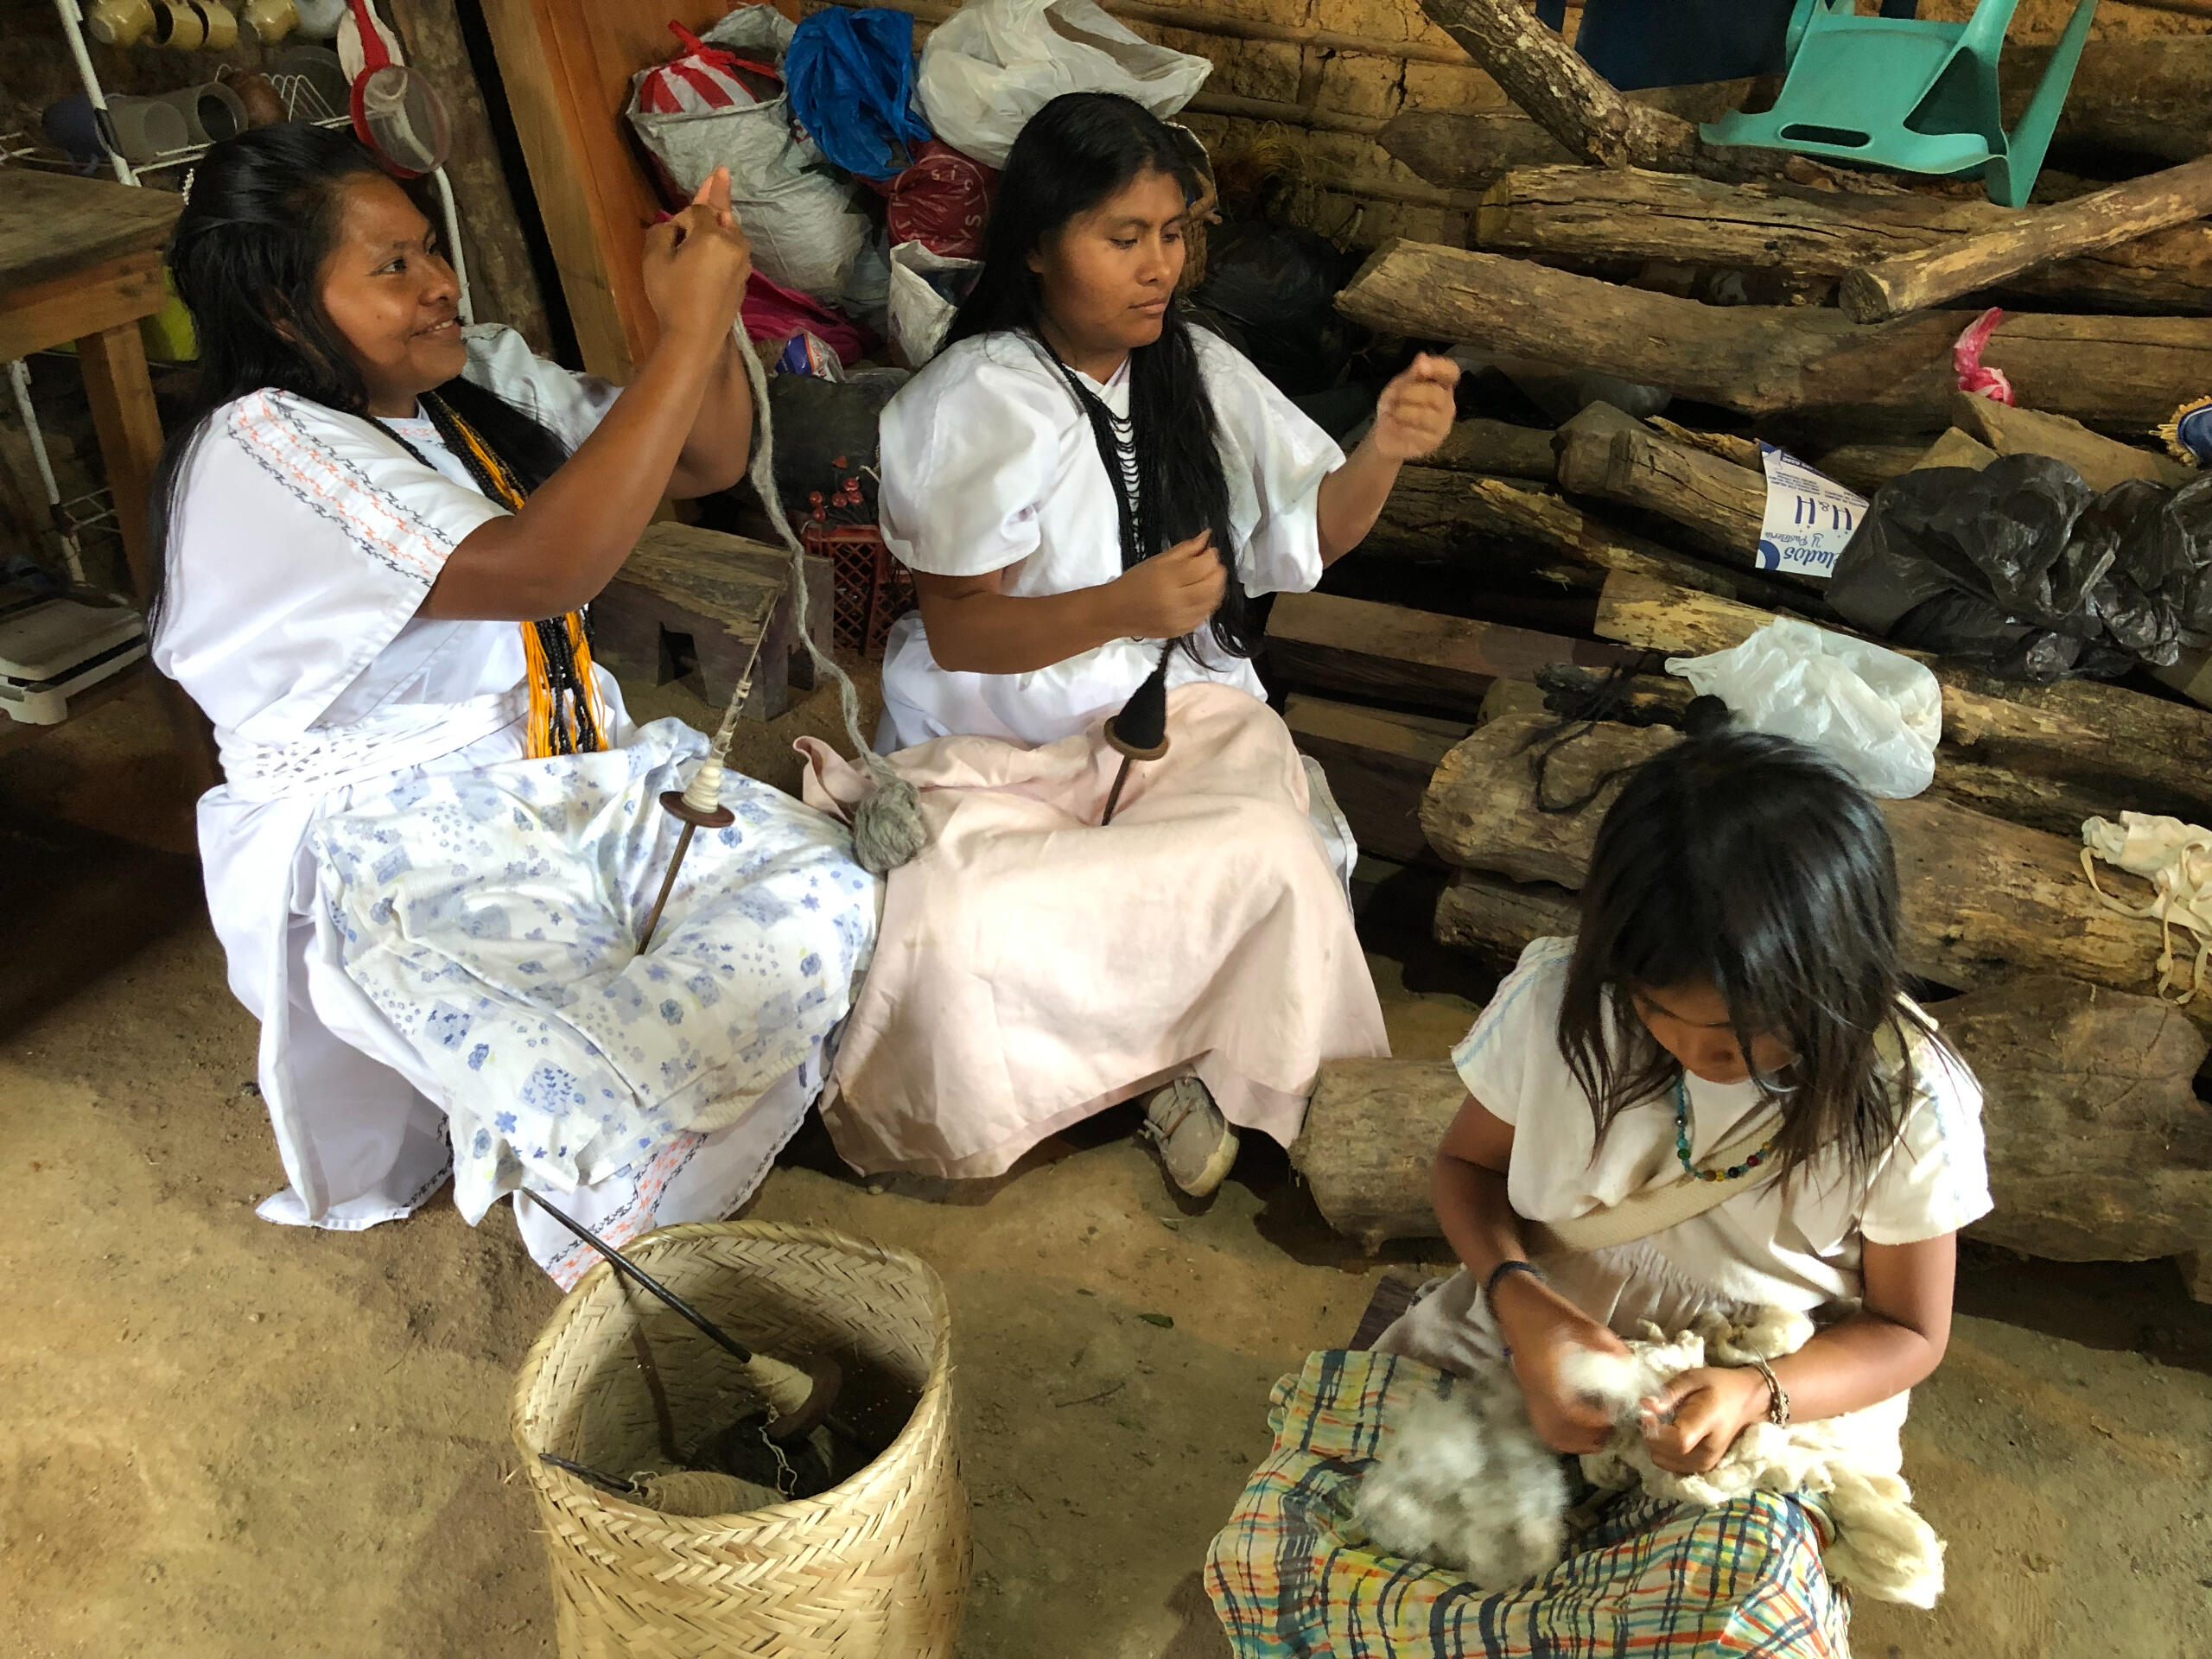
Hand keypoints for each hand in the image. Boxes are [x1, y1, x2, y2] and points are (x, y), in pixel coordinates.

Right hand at [642, 168, 752, 344]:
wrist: (695, 337)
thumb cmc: (672, 296)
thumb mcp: (655, 258)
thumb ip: (663, 231)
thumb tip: (675, 226)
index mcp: (714, 236)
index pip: (698, 210)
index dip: (681, 217)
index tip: (670, 231)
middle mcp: (735, 245)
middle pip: (722, 216)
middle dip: (717, 196)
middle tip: (722, 170)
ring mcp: (743, 264)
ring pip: (730, 234)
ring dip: (721, 223)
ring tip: (721, 206)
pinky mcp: (743, 281)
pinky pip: (732, 254)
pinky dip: (724, 245)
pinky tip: (722, 240)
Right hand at [1109, 530, 1225, 639]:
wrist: (1116, 612)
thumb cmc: (1134, 583)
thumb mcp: (1157, 560)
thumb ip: (1185, 549)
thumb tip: (1207, 537)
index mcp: (1168, 579)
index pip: (1204, 565)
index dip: (1211, 556)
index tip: (1208, 551)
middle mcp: (1176, 601)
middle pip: (1212, 584)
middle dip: (1217, 572)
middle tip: (1211, 565)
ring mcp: (1180, 619)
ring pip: (1212, 602)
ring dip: (1215, 588)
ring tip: (1206, 580)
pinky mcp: (1181, 631)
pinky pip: (1204, 616)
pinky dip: (1207, 604)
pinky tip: (1198, 597)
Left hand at [1365, 353, 1460, 462]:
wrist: (1384, 434)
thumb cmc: (1395, 406)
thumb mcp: (1399, 386)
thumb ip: (1412, 374)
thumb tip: (1423, 356)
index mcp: (1441, 386)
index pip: (1452, 373)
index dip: (1440, 368)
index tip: (1422, 367)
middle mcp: (1447, 405)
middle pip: (1437, 395)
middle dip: (1411, 394)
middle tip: (1396, 397)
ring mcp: (1442, 426)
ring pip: (1427, 416)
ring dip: (1404, 412)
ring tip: (1394, 413)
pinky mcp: (1432, 443)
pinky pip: (1417, 434)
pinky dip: (1401, 428)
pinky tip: (1395, 426)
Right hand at [1492, 1276, 1632, 1454]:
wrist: (1515, 1302)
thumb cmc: (1547, 1313)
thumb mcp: (1585, 1325)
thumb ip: (1611, 1348)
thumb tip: (1633, 1367)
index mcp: (1549, 1380)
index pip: (1573, 1418)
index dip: (1598, 1423)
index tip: (1617, 1415)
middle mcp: (1537, 1394)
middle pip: (1559, 1435)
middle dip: (1586, 1440)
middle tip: (1610, 1430)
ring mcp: (1530, 1394)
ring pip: (1549, 1433)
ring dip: (1574, 1440)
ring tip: (1597, 1430)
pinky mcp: (1529, 1392)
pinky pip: (1544, 1424)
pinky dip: (1562, 1432)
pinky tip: (1579, 1420)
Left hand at [1637, 1365, 1768, 1474]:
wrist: (1746, 1403)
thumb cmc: (1719, 1386)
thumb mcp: (1693, 1378)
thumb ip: (1669, 1393)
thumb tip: (1645, 1405)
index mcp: (1709, 1424)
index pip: (1678, 1440)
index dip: (1655, 1430)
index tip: (1647, 1414)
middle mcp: (1708, 1452)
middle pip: (1664, 1454)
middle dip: (1650, 1434)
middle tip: (1655, 1415)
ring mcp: (1705, 1464)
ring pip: (1662, 1461)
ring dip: (1655, 1443)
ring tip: (1665, 1424)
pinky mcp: (1702, 1468)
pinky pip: (1669, 1465)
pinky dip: (1664, 1451)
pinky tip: (1671, 1435)